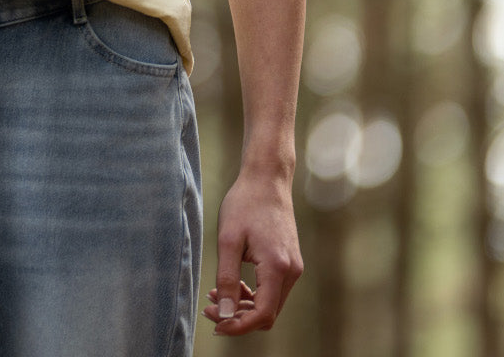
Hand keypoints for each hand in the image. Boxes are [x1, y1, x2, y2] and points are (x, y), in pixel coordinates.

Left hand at [203, 166, 302, 334]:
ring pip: (270, 304)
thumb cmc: (245, 204)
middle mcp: (291, 272)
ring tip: (216, 295)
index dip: (238, 325)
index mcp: (277, 267)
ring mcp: (293, 267)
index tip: (215, 322)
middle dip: (238, 316)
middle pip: (267, 314)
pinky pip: (273, 290)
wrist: (266, 179)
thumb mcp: (228, 240)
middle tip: (210, 307)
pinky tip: (232, 284)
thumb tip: (225, 314)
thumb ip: (227, 279)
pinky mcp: (290, 262)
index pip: (262, 315)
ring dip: (244, 306)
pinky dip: (253, 294)